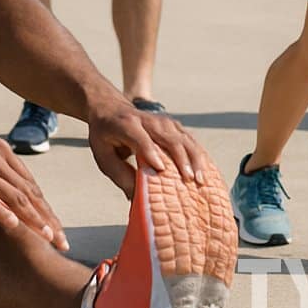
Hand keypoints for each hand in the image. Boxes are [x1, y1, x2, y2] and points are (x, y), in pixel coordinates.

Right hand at [0, 120, 68, 250]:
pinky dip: (2, 212)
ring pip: (15, 197)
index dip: (45, 208)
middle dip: (48, 219)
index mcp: (2, 152)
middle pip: (30, 193)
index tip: (57, 229)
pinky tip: (14, 226)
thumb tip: (5, 193)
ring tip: (48, 238)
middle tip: (63, 241)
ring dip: (33, 219)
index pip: (30, 185)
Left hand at [86, 95, 208, 198]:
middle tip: (189, 181)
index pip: (141, 138)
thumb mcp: (102, 155)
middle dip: (181, 159)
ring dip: (194, 158)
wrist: (110, 107)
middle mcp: (147, 120)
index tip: (160, 169)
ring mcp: (163, 121)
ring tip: (200, 180)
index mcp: (127, 125)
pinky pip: (189, 139)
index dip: (151, 152)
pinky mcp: (173, 125)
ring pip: (184, 138)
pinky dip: (199, 155)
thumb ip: (119, 175)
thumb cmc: (104, 135)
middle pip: (169, 138)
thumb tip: (137, 199)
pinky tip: (205, 172)